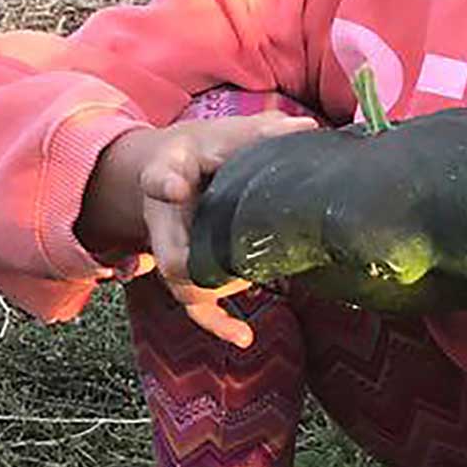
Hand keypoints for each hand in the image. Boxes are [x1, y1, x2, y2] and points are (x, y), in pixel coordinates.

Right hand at [88, 111, 318, 347]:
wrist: (169, 168)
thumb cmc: (204, 150)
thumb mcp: (225, 132)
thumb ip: (261, 132)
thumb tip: (307, 129)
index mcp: (169, 170)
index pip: (160, 176)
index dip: (165, 183)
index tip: (174, 187)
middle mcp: (162, 216)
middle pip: (168, 252)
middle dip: (196, 264)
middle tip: (235, 262)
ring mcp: (170, 247)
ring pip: (182, 284)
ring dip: (214, 295)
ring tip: (249, 294)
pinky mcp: (184, 269)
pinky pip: (194, 304)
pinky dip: (217, 323)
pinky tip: (244, 337)